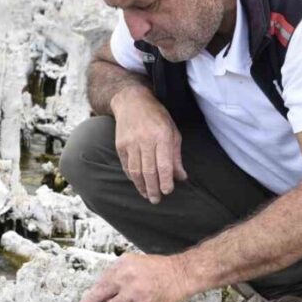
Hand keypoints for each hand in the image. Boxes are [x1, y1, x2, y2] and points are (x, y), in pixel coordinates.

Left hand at [74, 254, 194, 301]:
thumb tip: (105, 288)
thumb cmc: (160, 268)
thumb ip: (121, 273)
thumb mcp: (135, 262)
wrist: (182, 272)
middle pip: (99, 293)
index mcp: (121, 265)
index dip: (92, 293)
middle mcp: (125, 277)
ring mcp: (134, 292)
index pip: (101, 281)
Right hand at [110, 86, 187, 203]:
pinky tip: (138, 183)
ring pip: (136, 171)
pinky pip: (126, 166)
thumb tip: (181, 177)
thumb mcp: (172, 131)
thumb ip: (176, 156)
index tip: (168, 191)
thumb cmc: (157, 116)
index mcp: (162, 136)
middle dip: (153, 189)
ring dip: (142, 186)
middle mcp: (145, 140)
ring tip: (147, 195)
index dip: (166, 180)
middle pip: (149, 171)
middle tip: (157, 200)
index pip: (164, 164)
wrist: (132, 101)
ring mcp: (131, 143)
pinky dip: (133, 177)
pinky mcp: (120, 145)